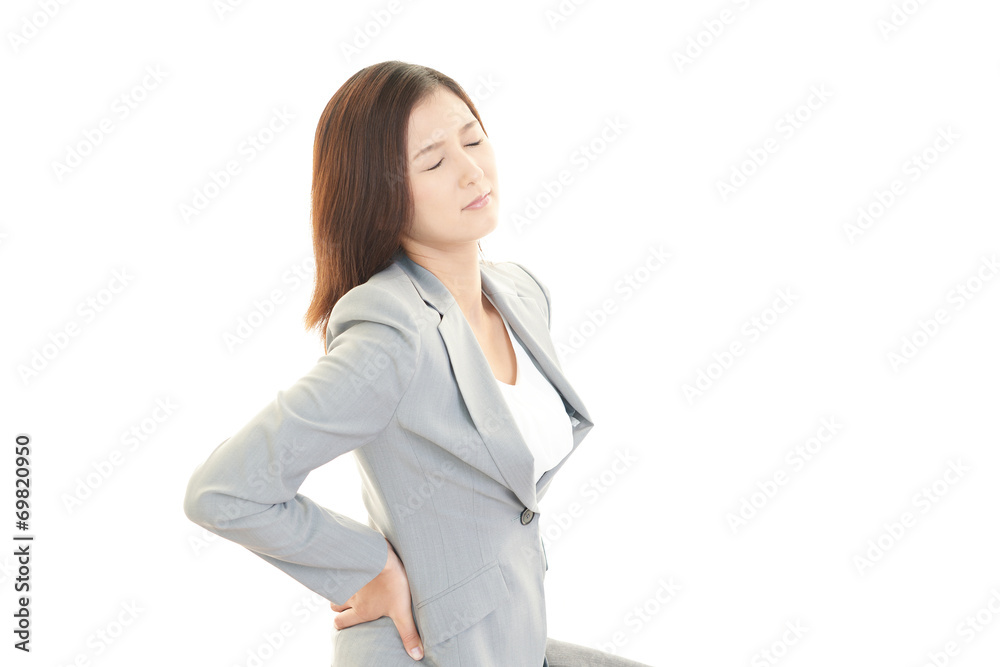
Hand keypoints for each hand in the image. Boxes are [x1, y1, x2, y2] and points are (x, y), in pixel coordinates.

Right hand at [330, 537, 423, 660]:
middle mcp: (351, 597)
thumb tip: (417, 656)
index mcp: (362, 611)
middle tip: (349, 604)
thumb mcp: (402, 611)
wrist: (382, 555)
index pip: (341, 622)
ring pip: (335, 589)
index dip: (341, 623)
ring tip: (352, 586)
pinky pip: (338, 571)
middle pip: (334, 606)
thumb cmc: (393, 583)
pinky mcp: (349, 564)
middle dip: (338, 607)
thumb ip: (408, 633)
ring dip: (340, 589)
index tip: (345, 621)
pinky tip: (352, 567)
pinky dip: (342, 572)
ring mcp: (348, 580)